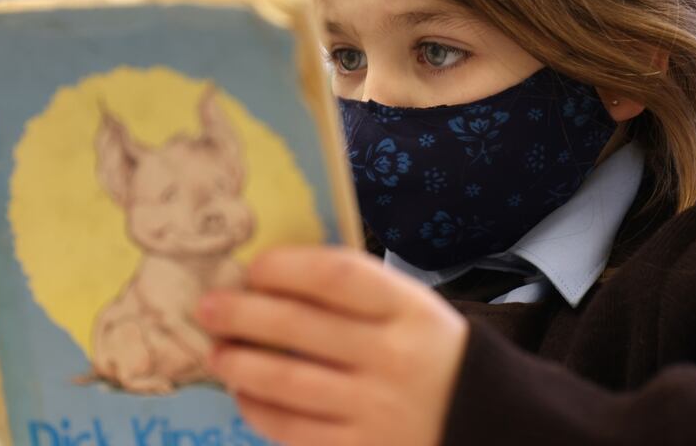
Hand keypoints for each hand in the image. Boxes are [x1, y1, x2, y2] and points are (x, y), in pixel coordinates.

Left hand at [196, 247, 467, 445]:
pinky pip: (293, 429)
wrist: (487, 425)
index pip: (336, 275)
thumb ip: (357, 294)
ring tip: (217, 353)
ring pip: (288, 380)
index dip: (286, 267)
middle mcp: (393, 356)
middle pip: (300, 325)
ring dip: (240, 362)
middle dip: (243, 312)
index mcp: (409, 308)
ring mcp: (377, 408)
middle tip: (208, 307)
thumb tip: (273, 278)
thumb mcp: (413, 310)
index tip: (255, 268)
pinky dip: (259, 409)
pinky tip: (243, 394)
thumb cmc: (431, 355)